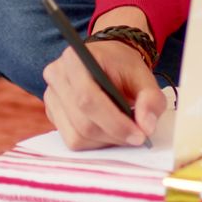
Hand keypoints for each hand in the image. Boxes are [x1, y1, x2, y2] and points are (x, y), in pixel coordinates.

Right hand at [42, 37, 165, 150]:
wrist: (106, 60)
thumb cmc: (122, 66)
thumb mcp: (143, 76)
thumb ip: (150, 98)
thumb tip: (146, 126)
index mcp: (75, 59)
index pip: (88, 98)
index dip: (114, 122)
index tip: (139, 135)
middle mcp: (56, 76)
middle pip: (82, 122)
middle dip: (114, 134)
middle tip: (138, 136)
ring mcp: (50, 97)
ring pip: (77, 136)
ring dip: (105, 141)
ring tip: (124, 130)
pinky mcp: (52, 114)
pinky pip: (73, 139)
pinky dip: (95, 142)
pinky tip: (108, 129)